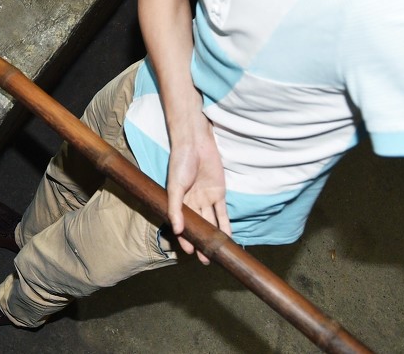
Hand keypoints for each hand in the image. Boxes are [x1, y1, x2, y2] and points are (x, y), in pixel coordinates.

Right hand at [166, 114, 230, 264]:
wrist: (195, 143)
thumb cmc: (180, 162)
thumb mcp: (175, 187)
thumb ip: (175, 208)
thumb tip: (177, 230)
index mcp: (178, 200)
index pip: (182, 224)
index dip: (185, 238)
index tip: (189, 252)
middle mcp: (192, 201)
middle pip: (197, 226)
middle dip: (201, 242)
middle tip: (205, 260)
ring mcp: (206, 198)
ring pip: (210, 222)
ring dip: (213, 237)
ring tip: (216, 253)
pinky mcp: (219, 193)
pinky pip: (222, 213)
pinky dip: (225, 225)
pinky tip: (228, 238)